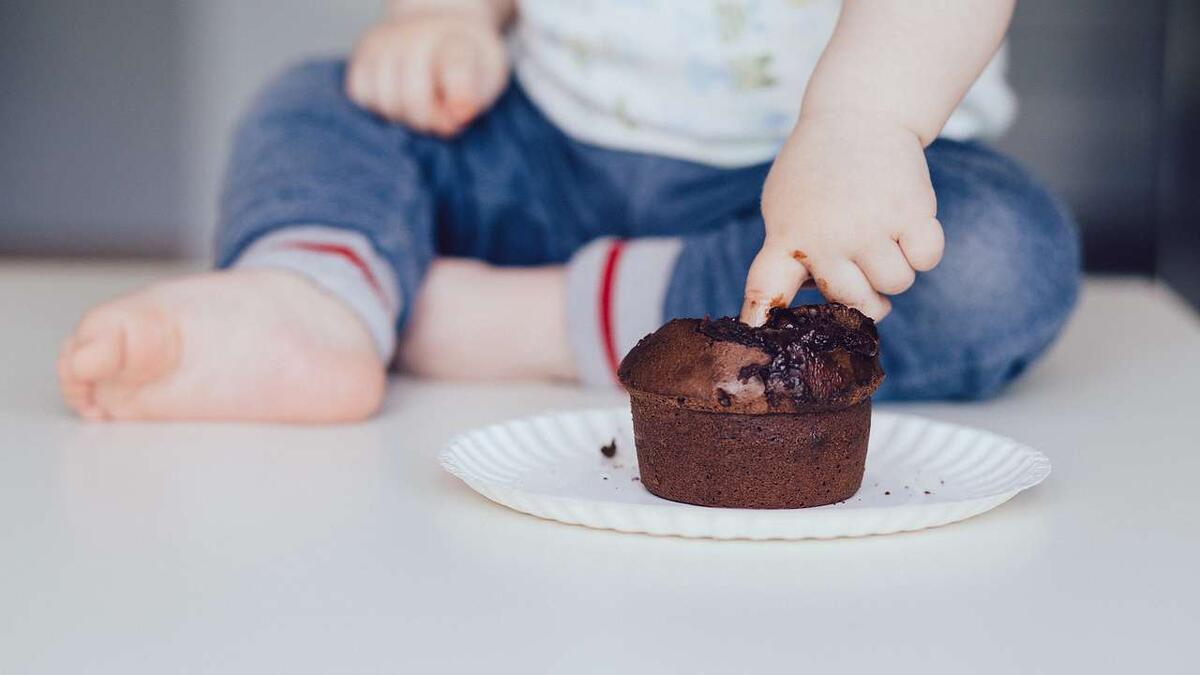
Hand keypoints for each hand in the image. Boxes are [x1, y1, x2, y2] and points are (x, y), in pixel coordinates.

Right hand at [346, 9, 507, 135]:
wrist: (439, 31)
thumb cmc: (468, 64)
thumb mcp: (486, 80)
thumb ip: (472, 102)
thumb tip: (449, 123)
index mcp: (458, 40)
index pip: (455, 66)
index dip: (459, 95)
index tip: (463, 115)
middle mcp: (416, 35)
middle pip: (412, 96)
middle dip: (427, 121)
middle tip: (439, 118)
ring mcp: (384, 42)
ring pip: (385, 101)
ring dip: (402, 117)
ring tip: (419, 106)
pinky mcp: (361, 54)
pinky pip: (361, 94)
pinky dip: (377, 106)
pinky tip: (396, 99)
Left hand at [742, 112, 943, 324]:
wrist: (858, 115)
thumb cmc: (817, 169)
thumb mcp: (782, 206)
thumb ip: (787, 253)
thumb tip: (798, 304)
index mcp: (787, 238)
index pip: (766, 286)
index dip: (760, 318)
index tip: (755, 335)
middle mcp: (826, 238)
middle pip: (857, 303)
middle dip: (867, 291)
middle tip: (862, 258)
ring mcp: (870, 226)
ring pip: (897, 284)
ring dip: (896, 266)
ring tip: (882, 231)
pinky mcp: (912, 212)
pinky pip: (927, 260)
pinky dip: (923, 247)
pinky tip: (906, 221)